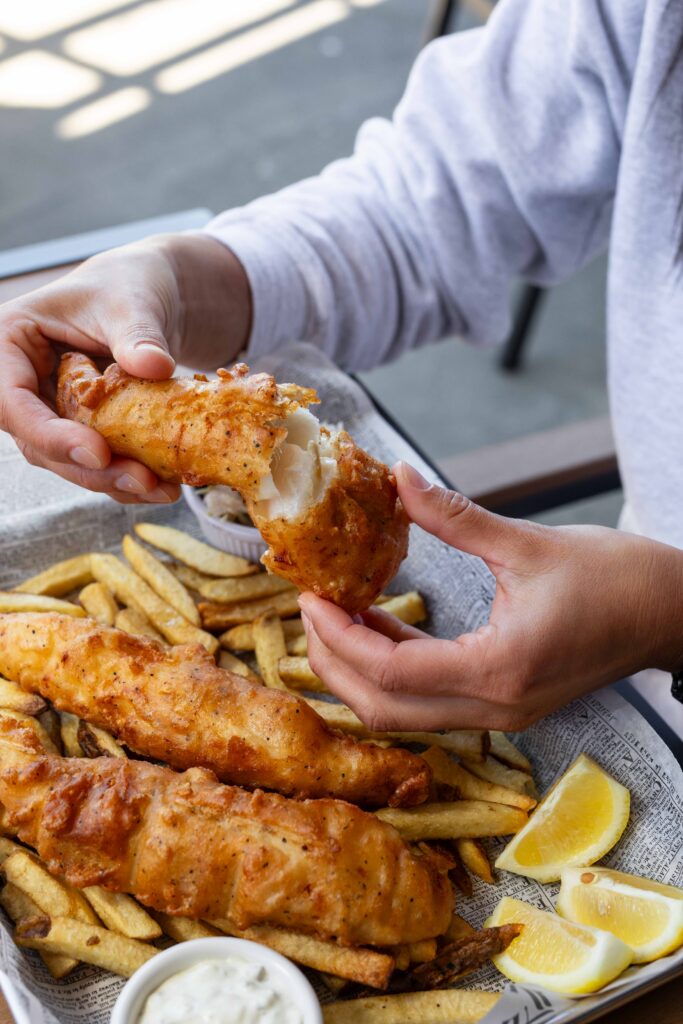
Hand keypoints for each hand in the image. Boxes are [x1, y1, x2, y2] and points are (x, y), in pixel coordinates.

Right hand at [0, 234, 249, 501]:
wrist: (152, 293)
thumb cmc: (130, 282)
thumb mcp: (133, 300)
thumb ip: (138, 334)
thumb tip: (155, 366)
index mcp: (11, 341)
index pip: (13, 400)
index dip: (50, 434)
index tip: (99, 452)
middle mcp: (21, 380)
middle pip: (39, 442)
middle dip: (91, 469)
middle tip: (142, 481)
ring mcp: (49, 408)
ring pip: (67, 460)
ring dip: (113, 481)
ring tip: (163, 489)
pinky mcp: (80, 427)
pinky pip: (96, 460)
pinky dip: (127, 476)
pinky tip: (164, 484)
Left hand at [299, 463, 682, 730]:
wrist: (670, 613)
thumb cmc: (615, 579)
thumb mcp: (528, 542)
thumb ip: (454, 516)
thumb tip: (399, 477)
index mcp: (500, 669)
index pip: (392, 674)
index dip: (339, 638)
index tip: (310, 597)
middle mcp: (494, 707)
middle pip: (385, 709)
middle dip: (334, 663)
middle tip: (309, 609)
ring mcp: (500, 714)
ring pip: (404, 712)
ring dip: (360, 669)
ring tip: (334, 613)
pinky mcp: (503, 703)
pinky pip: (430, 699)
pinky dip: (394, 668)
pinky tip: (379, 624)